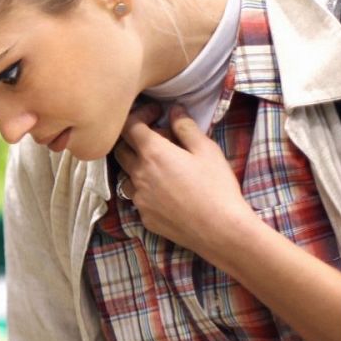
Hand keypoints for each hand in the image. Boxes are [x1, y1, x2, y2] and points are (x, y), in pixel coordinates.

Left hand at [113, 104, 261, 259]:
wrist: (219, 230)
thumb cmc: (216, 187)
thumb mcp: (206, 150)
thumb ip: (185, 127)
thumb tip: (174, 110)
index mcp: (152, 153)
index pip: (129, 126)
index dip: (140, 114)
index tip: (157, 113)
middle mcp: (138, 174)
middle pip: (120, 149)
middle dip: (134, 139)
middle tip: (158, 138)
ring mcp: (138, 198)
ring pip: (126, 174)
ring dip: (137, 165)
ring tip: (163, 165)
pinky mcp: (143, 216)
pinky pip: (137, 197)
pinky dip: (145, 188)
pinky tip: (166, 190)